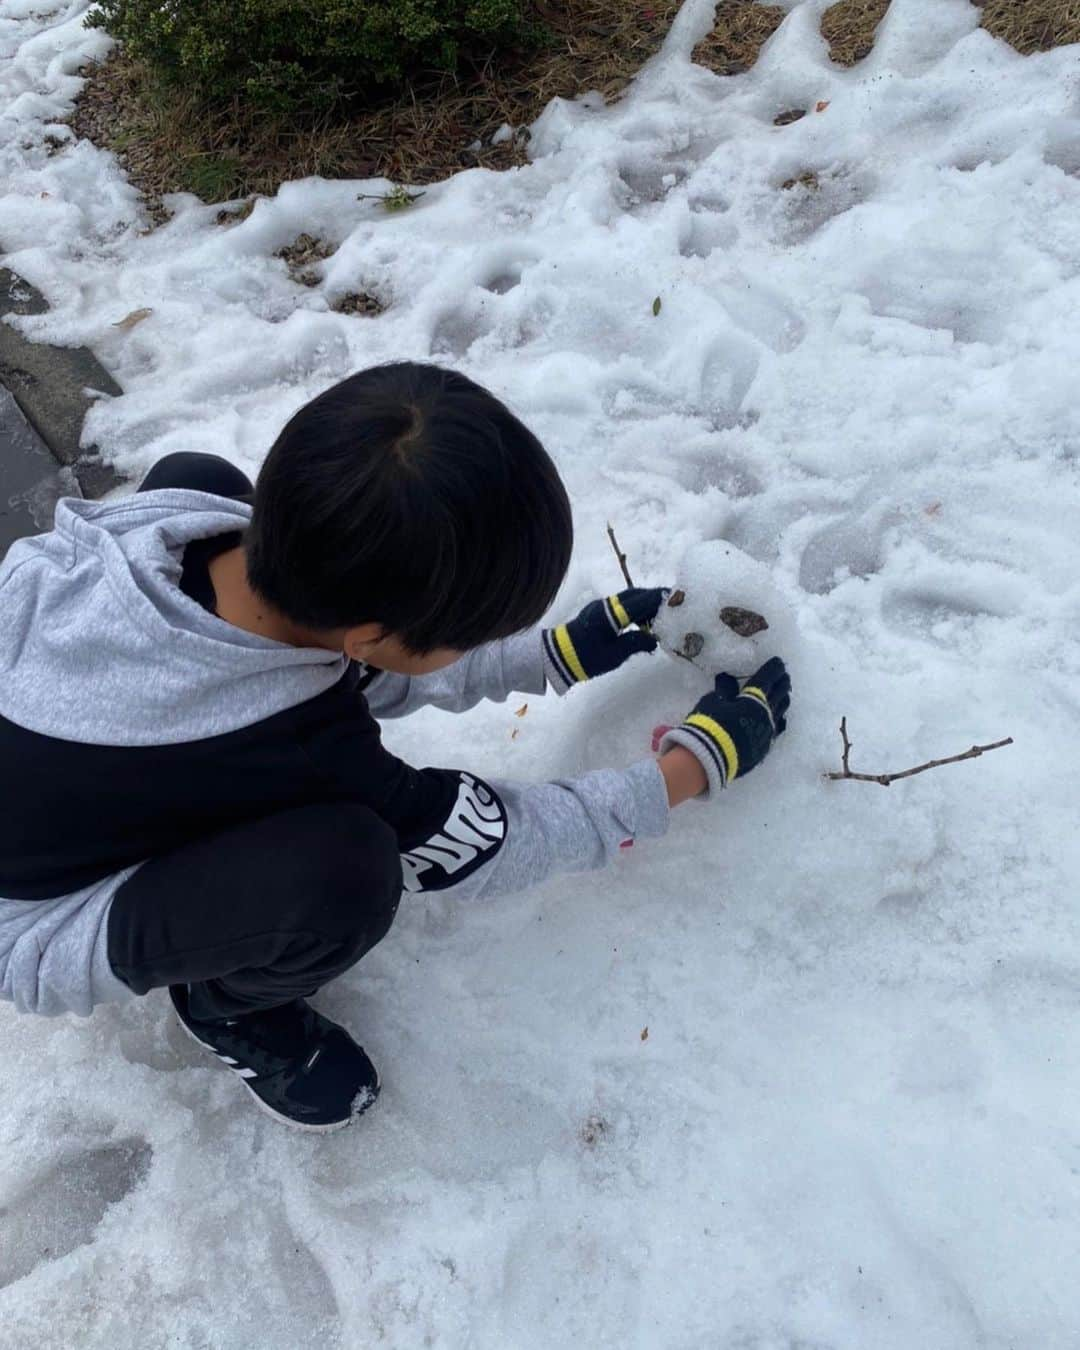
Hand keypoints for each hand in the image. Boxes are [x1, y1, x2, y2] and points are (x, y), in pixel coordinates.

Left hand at [542, 587, 667, 693]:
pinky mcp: (598, 612)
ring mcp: (601, 607)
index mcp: (610, 614)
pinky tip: (643, 621)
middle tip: (673, 605)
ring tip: (661, 615)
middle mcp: (606, 605)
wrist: (557, 657)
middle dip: (655, 598)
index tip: (677, 597)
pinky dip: (635, 609)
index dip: (659, 598)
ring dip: (645, 604)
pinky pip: (621, 605)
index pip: (641, 600)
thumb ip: (636, 643)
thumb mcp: (614, 655)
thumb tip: (654, 638)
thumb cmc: (586, 658)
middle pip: (636, 595)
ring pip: (628, 599)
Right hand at [659, 657, 790, 798]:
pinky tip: (779, 719)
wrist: (709, 759)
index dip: (774, 668)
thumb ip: (724, 690)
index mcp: (753, 698)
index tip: (778, 662)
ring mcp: (768, 731)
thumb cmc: (708, 726)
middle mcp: (766, 713)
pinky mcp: (765, 746)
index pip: (767, 678)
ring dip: (784, 699)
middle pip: (780, 693)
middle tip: (784, 676)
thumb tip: (728, 679)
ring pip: (782, 711)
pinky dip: (779, 719)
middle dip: (782, 682)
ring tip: (784, 694)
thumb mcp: (712, 702)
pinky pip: (778, 729)